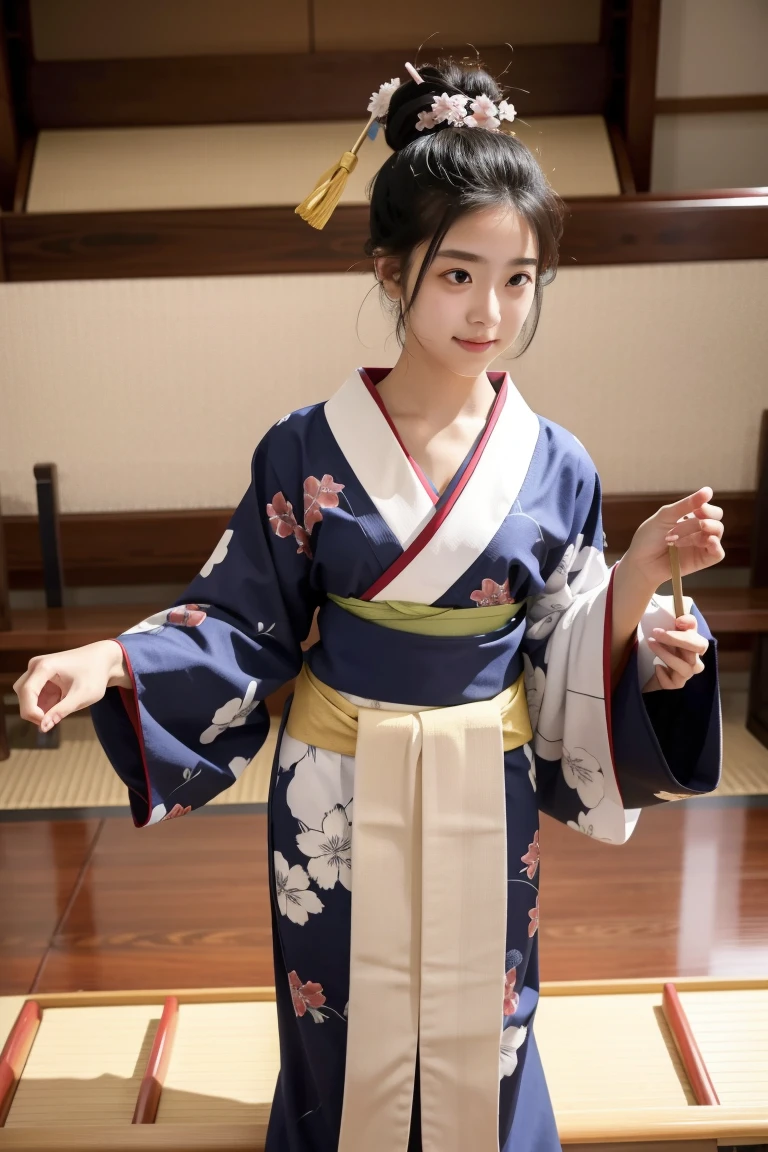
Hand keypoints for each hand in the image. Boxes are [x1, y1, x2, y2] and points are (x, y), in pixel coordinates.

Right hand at [13, 640, 127, 732]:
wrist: (103, 660)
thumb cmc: (95, 675)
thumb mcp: (82, 696)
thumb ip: (62, 711)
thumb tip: (42, 727)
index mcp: (44, 666)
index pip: (27, 692)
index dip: (32, 712)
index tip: (45, 724)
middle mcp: (36, 665)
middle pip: (23, 694)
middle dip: (34, 711)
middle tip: (54, 720)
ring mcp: (37, 671)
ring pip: (27, 696)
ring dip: (39, 708)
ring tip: (64, 707)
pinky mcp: (41, 677)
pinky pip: (35, 696)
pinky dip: (44, 704)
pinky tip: (62, 702)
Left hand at [625, 487, 724, 589]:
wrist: (640, 562)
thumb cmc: (649, 538)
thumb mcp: (665, 516)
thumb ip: (686, 504)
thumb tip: (708, 490)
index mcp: (690, 518)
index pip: (710, 510)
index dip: (707, 509)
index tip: (697, 510)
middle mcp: (698, 531)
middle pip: (716, 521)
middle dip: (703, 520)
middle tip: (682, 526)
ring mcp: (701, 546)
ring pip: (716, 534)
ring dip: (697, 534)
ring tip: (676, 541)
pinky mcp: (702, 560)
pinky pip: (718, 553)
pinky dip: (715, 546)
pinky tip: (706, 542)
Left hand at [642, 613, 707, 691]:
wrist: (648, 670)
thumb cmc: (663, 647)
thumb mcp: (670, 631)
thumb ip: (680, 622)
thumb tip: (681, 620)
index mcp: (694, 647)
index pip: (701, 640)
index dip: (692, 631)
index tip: (677, 622)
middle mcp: (694, 661)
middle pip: (696, 651)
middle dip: (676, 639)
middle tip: (656, 632)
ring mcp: (686, 674)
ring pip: (686, 668)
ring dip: (667, 655)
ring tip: (651, 644)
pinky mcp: (675, 685)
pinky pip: (674, 683)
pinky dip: (664, 675)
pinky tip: (656, 667)